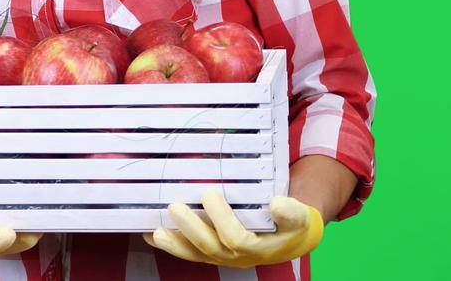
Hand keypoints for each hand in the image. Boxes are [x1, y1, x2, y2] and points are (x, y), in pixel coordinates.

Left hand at [144, 192, 322, 267]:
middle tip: (175, 207)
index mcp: (258, 247)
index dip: (221, 219)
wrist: (288, 239)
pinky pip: (189, 252)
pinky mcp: (210, 253)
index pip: (236, 238)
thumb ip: (291, 212)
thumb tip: (277, 204)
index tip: (209, 194)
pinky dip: (171, 245)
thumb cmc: (291, 224)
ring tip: (156, 232)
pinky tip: (151, 234)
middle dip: (191, 228)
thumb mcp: (299, 217)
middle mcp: (238, 257)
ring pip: (195, 255)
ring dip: (175, 243)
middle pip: (210, 247)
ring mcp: (222, 257)